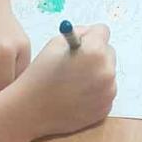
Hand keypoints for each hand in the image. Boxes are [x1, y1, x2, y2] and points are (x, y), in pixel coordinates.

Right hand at [15, 23, 117, 139]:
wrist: (32, 111)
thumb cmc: (40, 76)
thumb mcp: (55, 44)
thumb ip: (78, 34)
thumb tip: (90, 34)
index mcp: (95, 51)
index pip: (103, 31)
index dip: (90, 36)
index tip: (82, 43)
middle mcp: (106, 71)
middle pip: (108, 52)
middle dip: (96, 55)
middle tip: (76, 64)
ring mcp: (108, 92)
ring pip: (108, 73)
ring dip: (97, 74)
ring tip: (74, 82)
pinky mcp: (106, 108)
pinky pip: (106, 92)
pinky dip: (96, 91)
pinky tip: (77, 95)